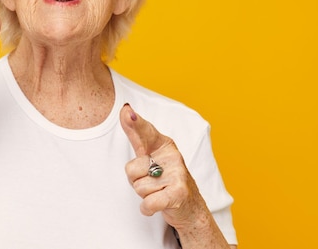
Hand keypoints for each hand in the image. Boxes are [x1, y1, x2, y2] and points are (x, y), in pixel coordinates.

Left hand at [120, 104, 209, 229]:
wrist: (191, 208)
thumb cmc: (166, 180)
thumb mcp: (152, 156)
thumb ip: (137, 135)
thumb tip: (126, 109)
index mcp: (164, 145)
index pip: (145, 132)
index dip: (135, 123)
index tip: (126, 111)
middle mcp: (172, 156)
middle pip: (131, 169)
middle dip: (136, 181)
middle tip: (151, 182)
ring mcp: (177, 175)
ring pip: (138, 188)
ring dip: (144, 195)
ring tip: (158, 192)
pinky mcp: (179, 194)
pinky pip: (148, 203)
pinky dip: (147, 208)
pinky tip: (158, 204)